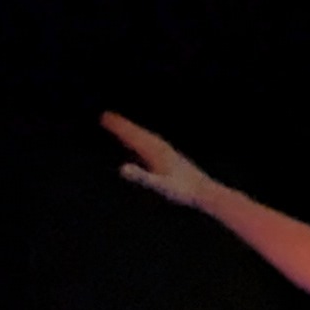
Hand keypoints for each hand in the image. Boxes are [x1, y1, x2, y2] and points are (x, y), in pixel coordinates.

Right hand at [101, 112, 221, 209]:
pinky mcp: (170, 160)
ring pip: (145, 138)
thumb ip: (141, 176)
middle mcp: (161, 149)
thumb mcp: (159, 185)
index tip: (104, 117)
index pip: (132, 136)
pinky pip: (151, 146)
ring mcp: (166, 153)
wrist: (204, 192)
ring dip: (131, 130)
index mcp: (156, 151)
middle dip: (121, 125)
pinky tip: (139, 145)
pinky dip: (141, 141)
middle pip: (137, 133)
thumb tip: (123, 168)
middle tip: (105, 116)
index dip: (118, 127)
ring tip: (119, 125)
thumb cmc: (182, 190)